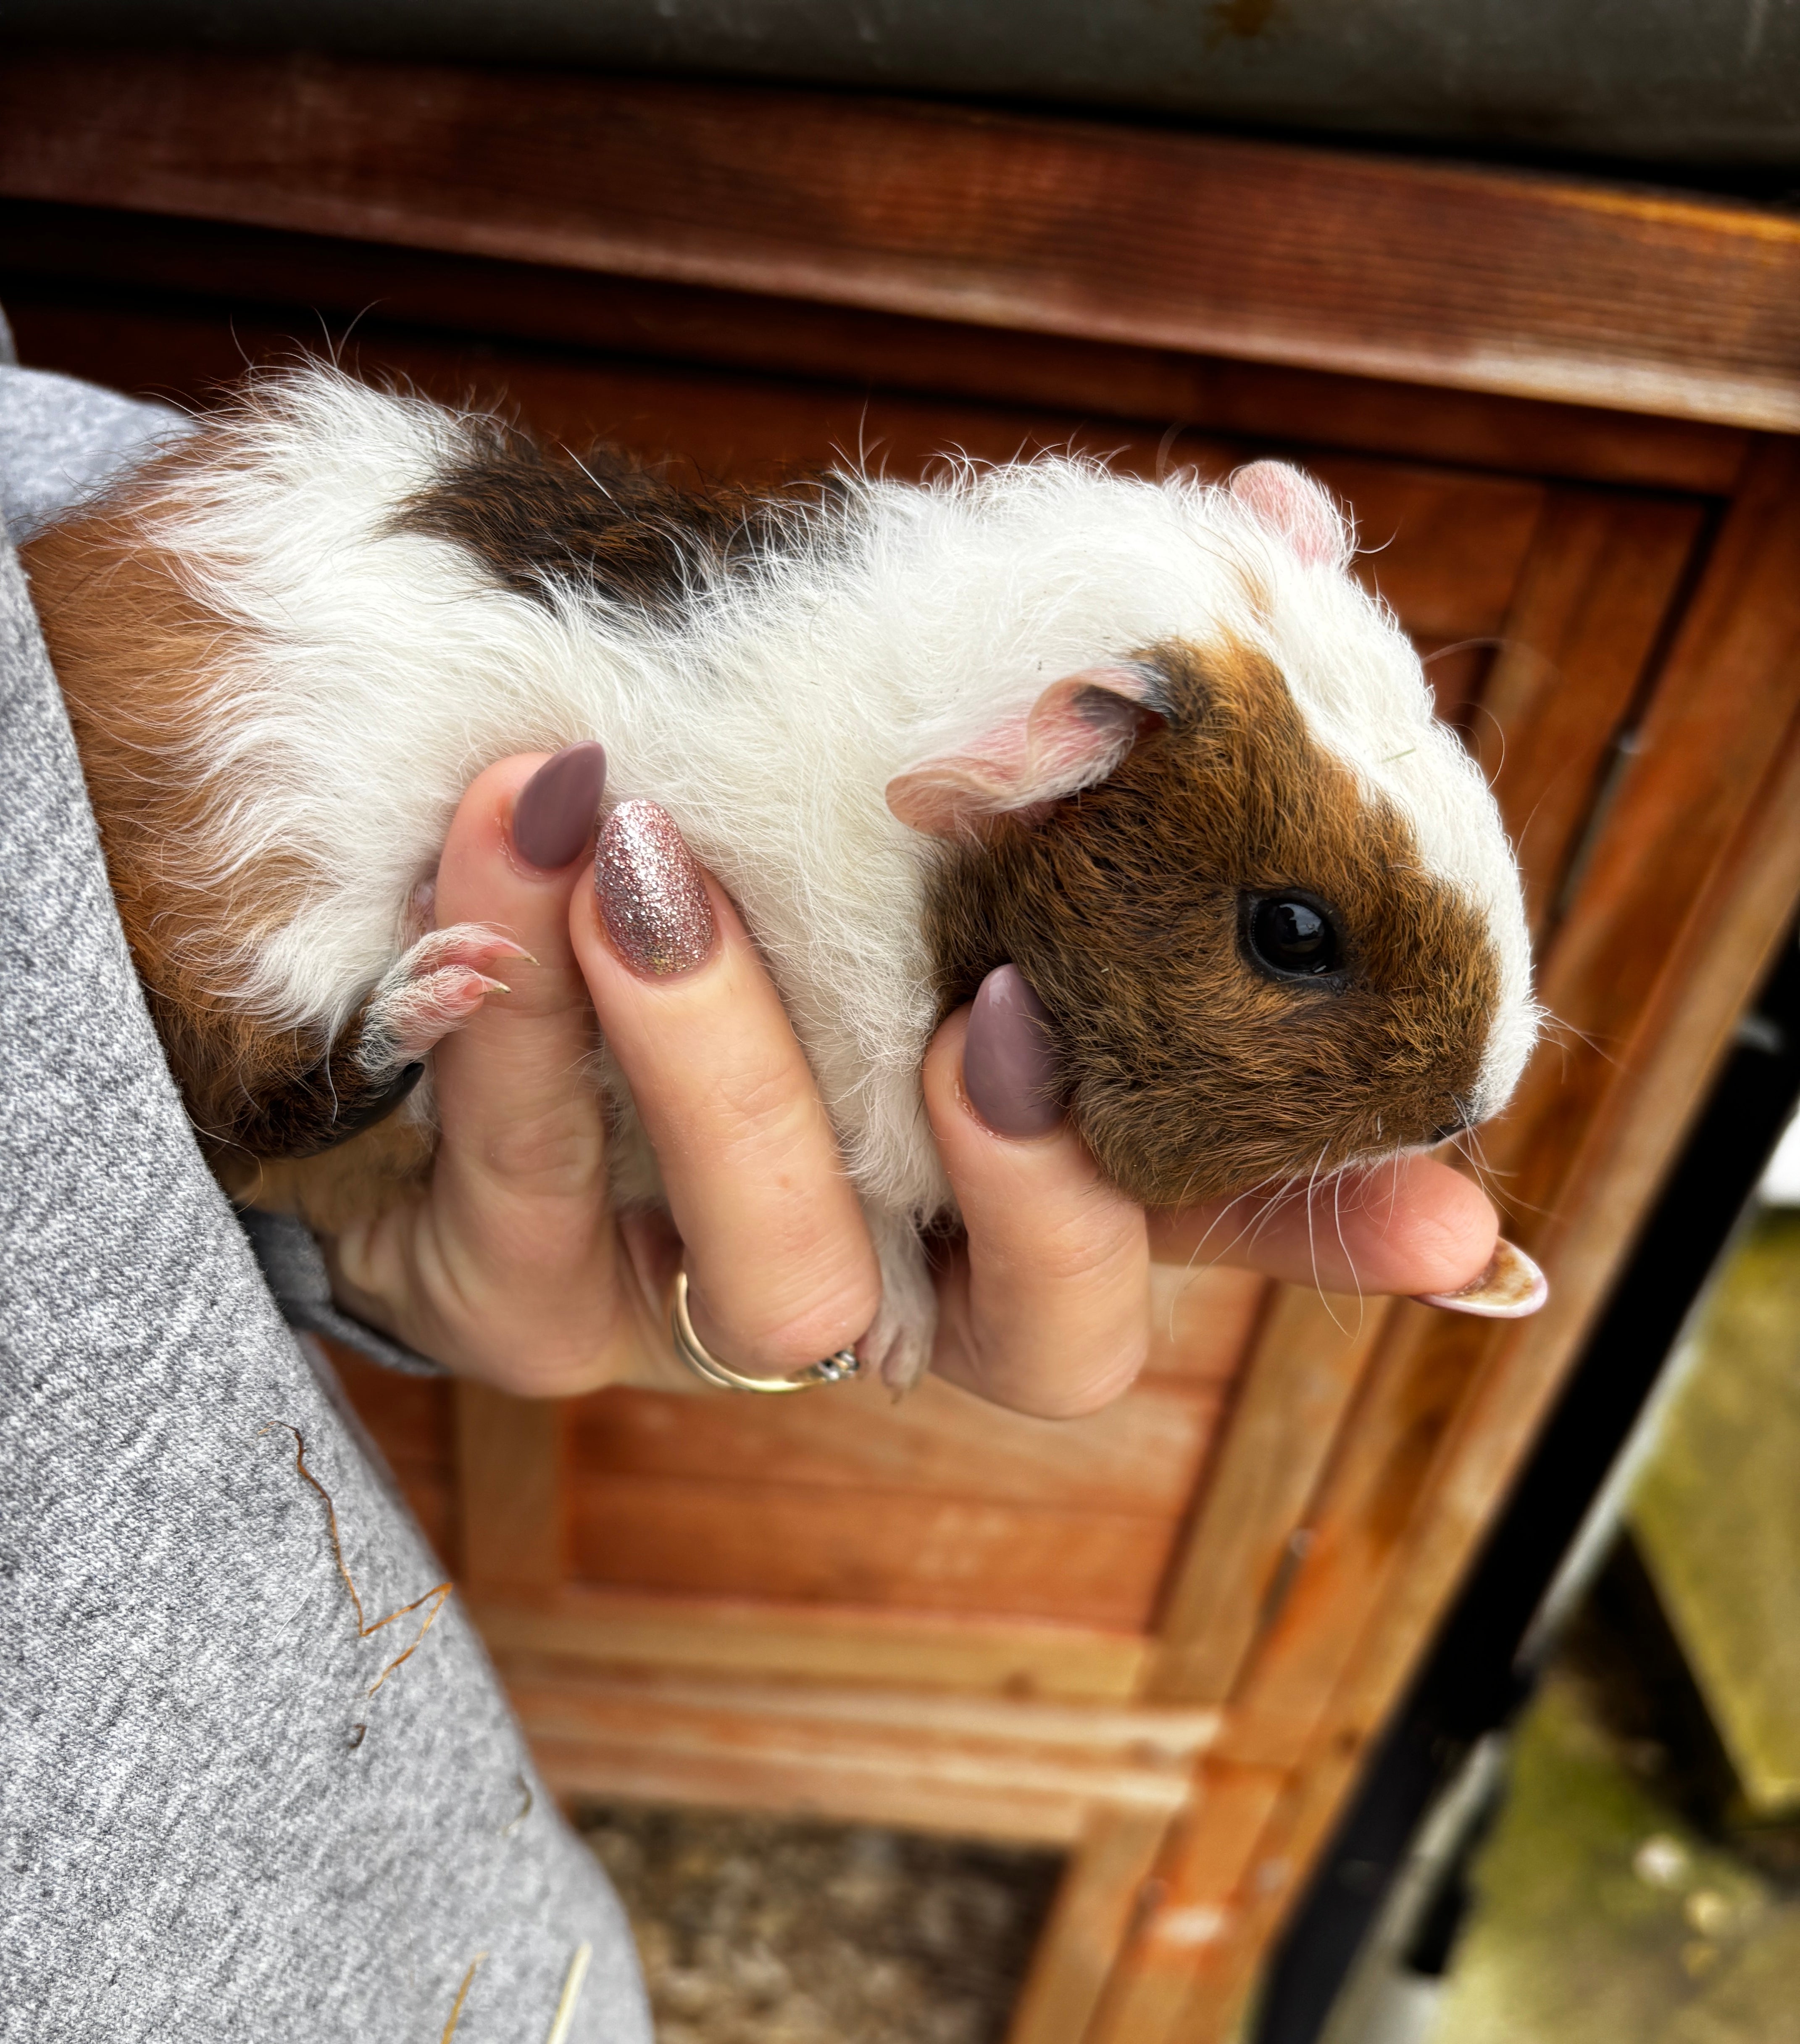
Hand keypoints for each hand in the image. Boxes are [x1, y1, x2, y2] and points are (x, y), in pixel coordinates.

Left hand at [325, 750, 1527, 1408]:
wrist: (460, 930)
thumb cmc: (747, 857)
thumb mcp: (934, 800)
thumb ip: (1104, 704)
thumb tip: (1284, 515)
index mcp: (1004, 1196)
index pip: (1202, 1244)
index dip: (1320, 1242)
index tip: (1455, 1233)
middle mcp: (886, 1284)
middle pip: (1028, 1331)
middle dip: (1029, 1182)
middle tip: (997, 1014)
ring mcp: (697, 1307)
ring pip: (770, 1279)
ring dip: (717, 1056)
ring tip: (642, 841)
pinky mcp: (517, 1295)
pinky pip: (523, 1195)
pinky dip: (517, 1015)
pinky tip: (515, 830)